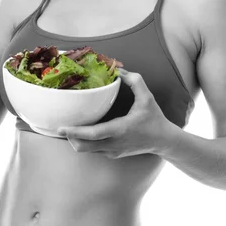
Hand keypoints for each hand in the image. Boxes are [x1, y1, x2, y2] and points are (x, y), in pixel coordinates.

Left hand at [57, 69, 173, 158]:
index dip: (75, 132)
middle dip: (69, 138)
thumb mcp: (147, 98)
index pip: (93, 134)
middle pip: (83, 147)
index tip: (61, 127)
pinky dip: (85, 142)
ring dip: (75, 140)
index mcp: (120, 129)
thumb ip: (135, 81)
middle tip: (61, 126)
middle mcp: (113, 143)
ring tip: (70, 127)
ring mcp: (112, 151)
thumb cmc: (154, 119)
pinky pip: (93, 150)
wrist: (163, 141)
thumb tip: (119, 71)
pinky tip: (85, 131)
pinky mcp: (113, 154)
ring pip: (86, 150)